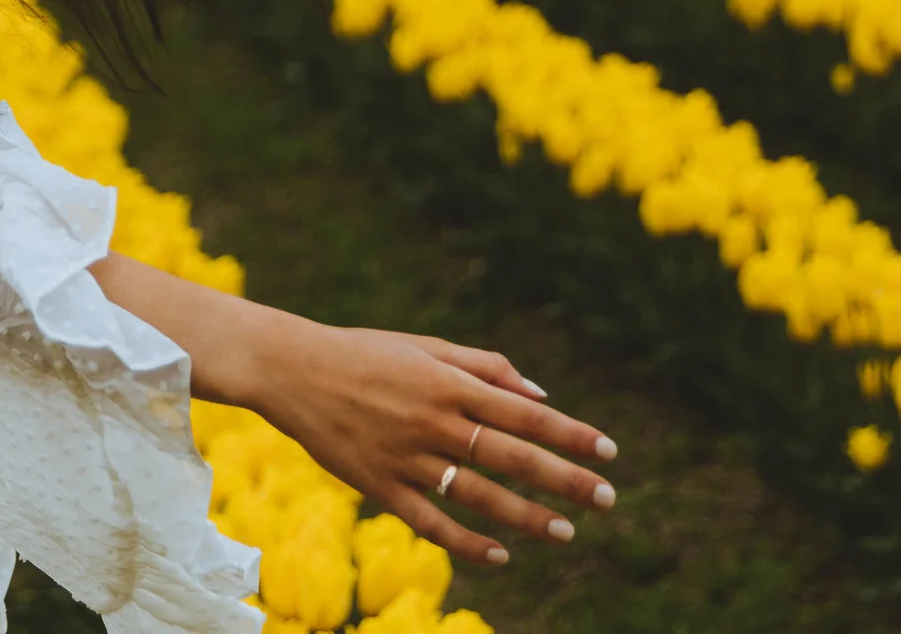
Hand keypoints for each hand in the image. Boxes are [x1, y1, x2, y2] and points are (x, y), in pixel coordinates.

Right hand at [249, 323, 615, 564]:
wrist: (292, 369)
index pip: (525, 412)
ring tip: (566, 532)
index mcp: (449, 382)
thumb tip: (539, 394)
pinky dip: (466, 541)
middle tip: (607, 499)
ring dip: (526, 516)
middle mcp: (434, 419)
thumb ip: (484, 367)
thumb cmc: (365, 353)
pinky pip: (430, 521)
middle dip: (564, 479)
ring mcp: (407, 456)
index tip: (609, 452)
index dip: (570, 433)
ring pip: (478, 494)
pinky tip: (500, 554)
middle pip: (512, 455)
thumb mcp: (426, 346)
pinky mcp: (380, 484)